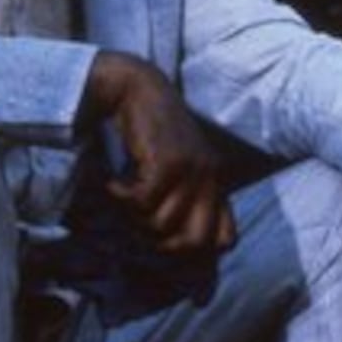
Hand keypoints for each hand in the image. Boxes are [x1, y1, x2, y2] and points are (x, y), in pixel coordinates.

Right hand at [84, 50, 235, 253]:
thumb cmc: (152, 134)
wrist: (138, 90)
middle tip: (139, 224)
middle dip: (162, 244)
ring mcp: (193, 170)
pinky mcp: (169, 162)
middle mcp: (211, 178)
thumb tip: (171, 246)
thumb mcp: (177, 167)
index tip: (166, 241)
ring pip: (162, 225)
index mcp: (217, 182)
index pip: (227, 239)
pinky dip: (120, 197)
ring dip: (134, 217)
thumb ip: (183, 201)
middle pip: (195, 242)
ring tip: (125, 194)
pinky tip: (114, 182)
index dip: (198, 251)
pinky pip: (142, 203)